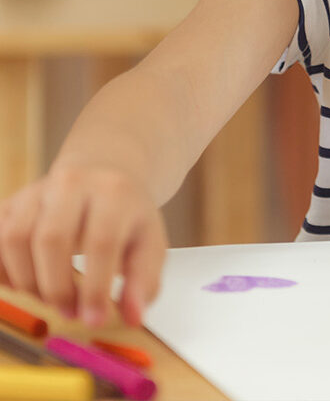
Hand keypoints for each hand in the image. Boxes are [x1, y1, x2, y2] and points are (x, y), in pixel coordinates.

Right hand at [0, 164, 166, 327]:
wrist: (104, 175)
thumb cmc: (126, 216)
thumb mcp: (149, 242)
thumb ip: (143, 280)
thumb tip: (134, 316)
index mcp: (114, 191)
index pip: (101, 242)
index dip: (94, 288)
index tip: (94, 320)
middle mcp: (73, 182)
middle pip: (51, 239)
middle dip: (57, 287)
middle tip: (70, 311)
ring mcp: (38, 190)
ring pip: (15, 238)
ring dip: (28, 281)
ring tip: (50, 297)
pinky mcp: (12, 202)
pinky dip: (3, 271)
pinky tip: (23, 284)